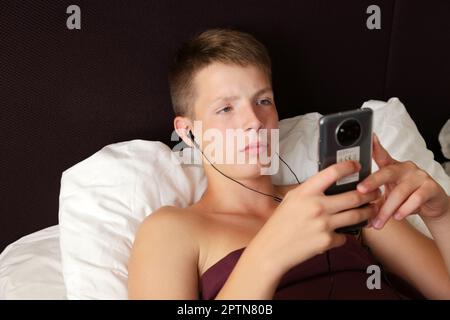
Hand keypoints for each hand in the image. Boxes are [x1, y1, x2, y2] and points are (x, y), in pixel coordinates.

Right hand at [251, 160, 379, 273]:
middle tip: (375, 193)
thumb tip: (329, 184)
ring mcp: (323, 224)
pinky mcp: (327, 241)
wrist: (271, 250)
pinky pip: (345, 236)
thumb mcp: (291, 200)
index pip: (332, 173)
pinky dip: (344, 235)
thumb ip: (310, 191)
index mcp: (306, 193)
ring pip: (357, 215)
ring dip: (368, 212)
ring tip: (371, 209)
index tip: (356, 166)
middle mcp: (316, 206)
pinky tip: (338, 233)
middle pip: (354, 196)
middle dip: (369, 194)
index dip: (349, 167)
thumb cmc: (279, 225)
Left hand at [356, 132, 449, 228]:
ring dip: (387, 209)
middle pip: (387, 172)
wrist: (431, 204)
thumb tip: (356, 210)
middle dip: (372, 182)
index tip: (369, 138)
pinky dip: (404, 209)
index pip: (382, 155)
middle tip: (360, 191)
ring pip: (400, 192)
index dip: (375, 146)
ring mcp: (419, 176)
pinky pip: (416, 198)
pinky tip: (398, 216)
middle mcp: (405, 168)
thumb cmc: (405, 197)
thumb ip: (374, 199)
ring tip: (379, 221)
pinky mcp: (431, 187)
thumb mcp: (388, 195)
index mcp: (392, 167)